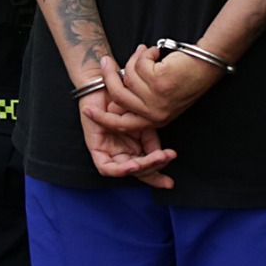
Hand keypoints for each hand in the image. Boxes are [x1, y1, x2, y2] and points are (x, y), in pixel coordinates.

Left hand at [78, 55, 176, 188]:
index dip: (156, 178)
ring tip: (156, 159)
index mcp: (132, 149)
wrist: (105, 84)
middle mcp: (121, 154)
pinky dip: (121, 169)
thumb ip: (152, 141)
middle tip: (166, 158)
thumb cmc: (122, 101)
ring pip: (124, 171)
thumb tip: (162, 155)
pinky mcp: (95, 150)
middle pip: (137, 173)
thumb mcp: (143, 123)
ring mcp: (108, 153)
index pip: (145, 170)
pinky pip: (107, 168)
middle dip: (153, 171)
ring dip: (141, 168)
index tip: (170, 181)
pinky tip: (135, 165)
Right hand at [105, 44, 222, 128]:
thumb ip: (142, 99)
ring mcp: (157, 99)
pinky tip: (157, 52)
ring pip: (128, 76)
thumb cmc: (188, 77)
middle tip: (105, 62)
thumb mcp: (164, 96)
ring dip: (136, 59)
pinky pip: (139, 64)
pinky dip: (146, 53)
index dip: (102, 118)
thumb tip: (117, 90)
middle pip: (118, 97)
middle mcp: (155, 114)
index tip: (88, 110)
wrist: (208, 64)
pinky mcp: (159, 82)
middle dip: (108, 77)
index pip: (122, 123)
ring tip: (148, 52)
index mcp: (155, 120)